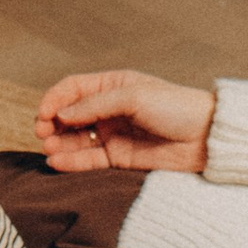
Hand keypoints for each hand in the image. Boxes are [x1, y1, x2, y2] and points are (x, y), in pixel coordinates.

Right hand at [33, 69, 214, 173]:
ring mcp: (112, 133)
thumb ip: (95, 105)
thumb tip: (61, 114)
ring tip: (48, 148)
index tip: (43, 113)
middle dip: (51, 123)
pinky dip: (71, 161)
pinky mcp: (119, 157)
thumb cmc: (175, 107)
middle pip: (69, 115)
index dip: (54, 99)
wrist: (205, 138)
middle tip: (41, 132)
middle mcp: (108, 109)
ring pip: (75, 139)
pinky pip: (89, 159)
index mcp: (112, 85)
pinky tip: (57, 162)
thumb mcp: (134, 97)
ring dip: (58, 143)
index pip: (72, 89)